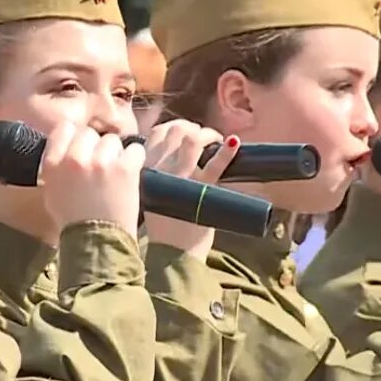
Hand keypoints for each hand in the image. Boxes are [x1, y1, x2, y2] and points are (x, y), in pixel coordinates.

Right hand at [40, 122, 144, 236]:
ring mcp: (101, 162)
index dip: (76, 137)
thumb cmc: (73, 221)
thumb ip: (56, 166)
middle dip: (96, 147)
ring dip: (115, 154)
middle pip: (90, 134)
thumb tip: (66, 148)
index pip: (65, 128)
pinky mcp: (124, 168)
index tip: (82, 148)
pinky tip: (129, 173)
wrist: (97, 241)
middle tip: (100, 166)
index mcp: (53, 163)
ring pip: (112, 141)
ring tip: (114, 174)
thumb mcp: (51, 192)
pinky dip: (135, 159)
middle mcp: (75, 158)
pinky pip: (134, 149)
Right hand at [142, 120, 239, 258]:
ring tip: (217, 141)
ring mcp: (181, 178)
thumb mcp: (151, 195)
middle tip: (204, 138)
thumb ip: (158, 173)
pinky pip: (215, 165)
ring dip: (208, 135)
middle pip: (175, 130)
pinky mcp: (202, 190)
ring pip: (192, 140)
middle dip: (193, 128)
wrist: (171, 253)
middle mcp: (160, 169)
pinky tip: (234, 143)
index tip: (186, 133)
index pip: (158, 133)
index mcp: (146, 169)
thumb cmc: (164, 226)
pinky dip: (227, 151)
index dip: (175, 127)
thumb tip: (174, 153)